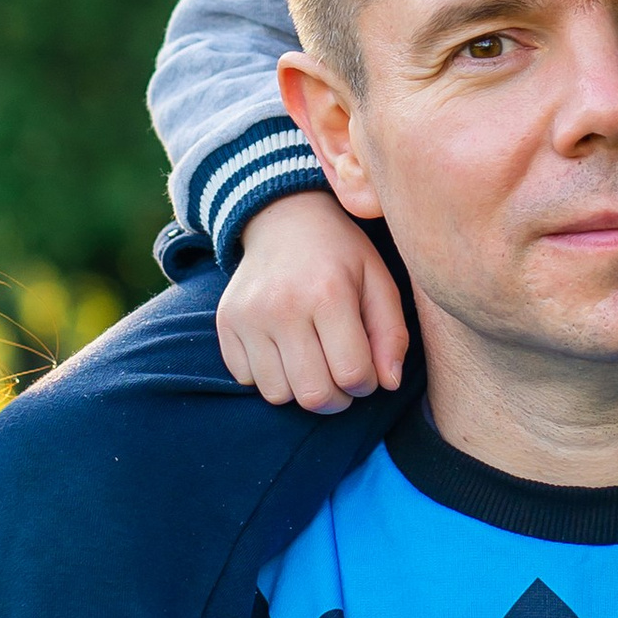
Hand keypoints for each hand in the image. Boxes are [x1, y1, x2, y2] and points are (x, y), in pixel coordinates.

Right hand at [215, 189, 409, 413]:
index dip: (366, 384)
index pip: (352, 375)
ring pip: (277, 395)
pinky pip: (246, 380)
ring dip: (300, 389)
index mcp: (328, 293)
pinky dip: (268, 376)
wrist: (283, 218)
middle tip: (340, 375)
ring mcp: (248, 316)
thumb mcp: (379, 281)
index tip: (366, 370)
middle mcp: (282, 306)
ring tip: (312, 361)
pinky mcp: (226, 322)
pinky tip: (283, 350)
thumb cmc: (339, 255)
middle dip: (336, 398)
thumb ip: (391, 335)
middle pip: (313, 395)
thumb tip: (389, 384)